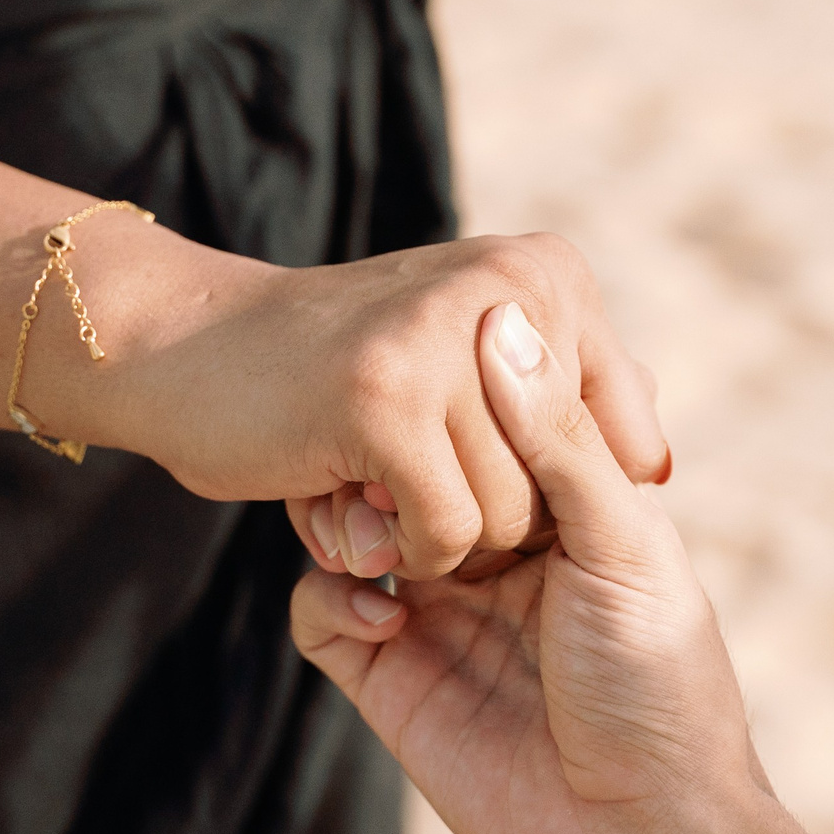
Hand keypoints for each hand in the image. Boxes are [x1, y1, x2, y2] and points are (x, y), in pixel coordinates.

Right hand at [99, 231, 668, 579]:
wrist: (172, 345)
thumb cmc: (324, 372)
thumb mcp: (465, 371)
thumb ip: (566, 413)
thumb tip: (661, 458)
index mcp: (550, 276)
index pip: (630, 436)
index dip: (557, 492)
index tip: (480, 475)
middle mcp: (514, 291)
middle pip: (564, 488)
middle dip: (483, 521)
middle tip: (398, 477)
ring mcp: (447, 344)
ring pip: (504, 518)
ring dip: (427, 541)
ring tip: (362, 491)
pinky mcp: (383, 404)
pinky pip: (441, 536)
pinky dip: (393, 557)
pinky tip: (345, 518)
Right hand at [290, 301, 765, 833]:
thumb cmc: (660, 685)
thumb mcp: (623, 543)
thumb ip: (557, 440)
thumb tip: (505, 321)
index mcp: (564, 506)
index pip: (482, 419)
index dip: (451, 399)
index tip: (426, 377)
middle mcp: (496, 550)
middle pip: (406, 465)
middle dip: (384, 457)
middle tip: (378, 460)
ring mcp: (436, 611)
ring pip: (351, 528)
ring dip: (344, 519)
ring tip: (371, 538)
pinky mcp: (387, 675)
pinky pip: (321, 609)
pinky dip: (334, 595)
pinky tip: (383, 611)